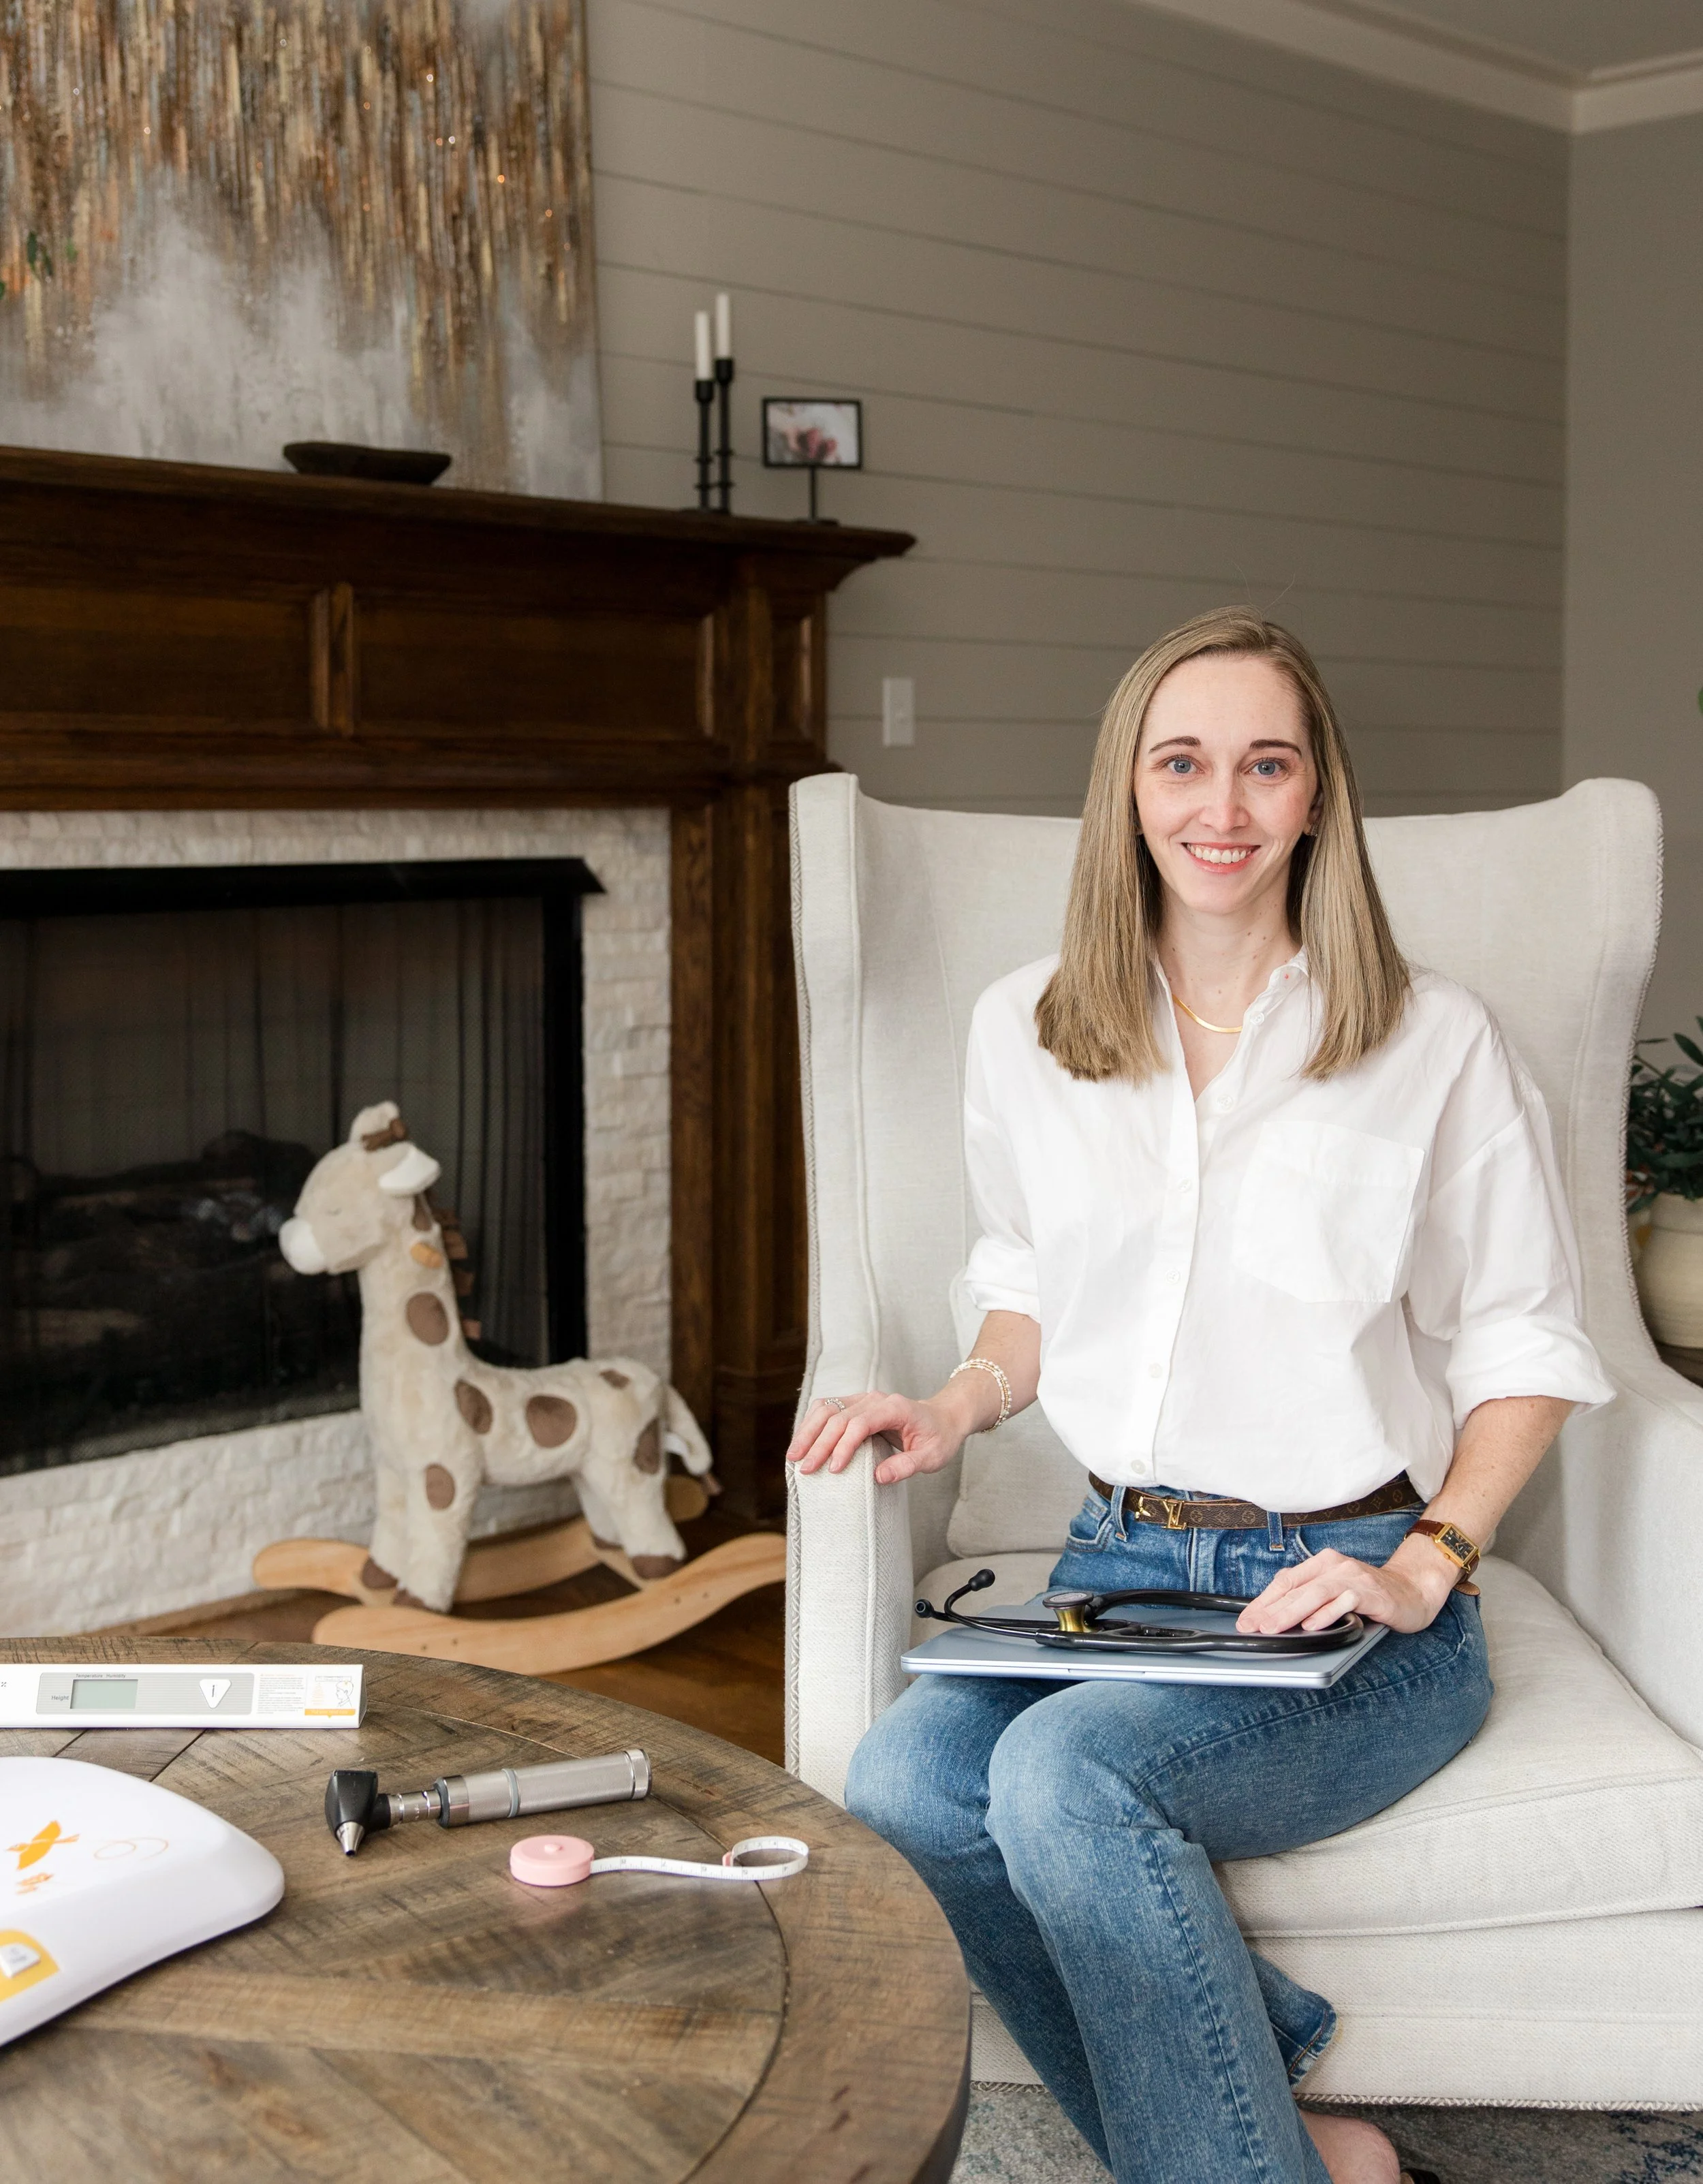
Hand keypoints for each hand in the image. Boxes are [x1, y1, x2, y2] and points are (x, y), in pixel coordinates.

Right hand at [786, 1391, 968, 1484]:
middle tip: (805, 1469)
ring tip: (794, 1456)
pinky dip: (812, 1424)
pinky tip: (802, 1442)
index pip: (860, 1423)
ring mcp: (863, 1398)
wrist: (943, 1417)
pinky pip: (827, 1408)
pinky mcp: (855, 1404)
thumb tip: (878, 1477)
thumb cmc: (938, 1438)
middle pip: (838, 1416)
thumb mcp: (932, 1457)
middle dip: (818, 1443)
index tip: (833, 1469)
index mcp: (895, 1408)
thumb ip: (907, 1466)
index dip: (844, 1445)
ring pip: (827, 1408)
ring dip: (808, 1431)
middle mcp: (875, 1399)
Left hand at [1236, 1537, 1456, 1635]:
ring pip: (1315, 1593)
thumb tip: (1274, 1619)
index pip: (1285, 1581)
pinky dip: (1326, 1614)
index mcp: (1322, 1563)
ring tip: (1273, 1628)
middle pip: (1295, 1587)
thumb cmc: (1370, 1596)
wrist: (1413, 1591)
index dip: (1262, 1601)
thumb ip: (1309, 1600)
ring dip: (1290, 1612)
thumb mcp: (1335, 1594)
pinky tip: (1312, 1626)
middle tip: (1251, 1627)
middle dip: (1269, 1609)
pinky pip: (1345, 1601)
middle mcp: (1335, 1565)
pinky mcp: (1371, 1591)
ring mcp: (1353, 1576)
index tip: (1246, 1621)